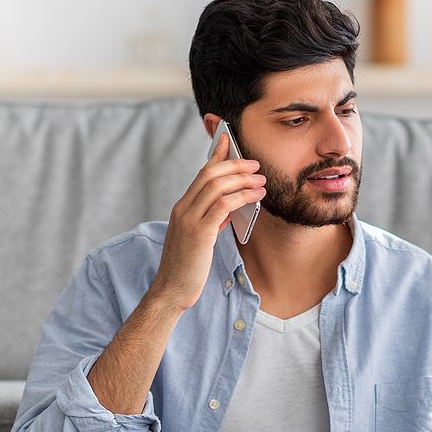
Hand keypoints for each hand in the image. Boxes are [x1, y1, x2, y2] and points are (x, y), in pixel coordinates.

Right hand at [149, 125, 264, 311]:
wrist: (170, 291)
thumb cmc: (186, 269)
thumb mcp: (198, 240)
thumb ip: (210, 222)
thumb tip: (228, 211)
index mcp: (182, 207)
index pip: (201, 173)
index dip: (216, 154)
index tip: (230, 140)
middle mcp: (183, 208)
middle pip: (209, 173)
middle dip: (235, 164)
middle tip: (256, 164)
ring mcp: (189, 219)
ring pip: (216, 185)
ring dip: (242, 179)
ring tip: (261, 180)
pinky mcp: (198, 233)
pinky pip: (222, 205)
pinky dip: (242, 196)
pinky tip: (256, 196)